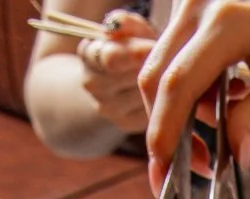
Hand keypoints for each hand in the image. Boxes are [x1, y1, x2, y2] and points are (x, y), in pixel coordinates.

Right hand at [76, 11, 156, 132]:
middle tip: (161, 61)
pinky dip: (159, 102)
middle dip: (151, 68)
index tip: (154, 47)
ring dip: (157, 85)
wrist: (120, 81)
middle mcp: (92, 83)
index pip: (111, 57)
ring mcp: (108, 108)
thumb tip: (116, 28)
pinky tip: (158, 93)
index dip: (136, 52)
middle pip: (132, 77)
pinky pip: (151, 111)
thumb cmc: (129, 49)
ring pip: (144, 95)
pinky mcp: (126, 124)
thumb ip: (124, 23)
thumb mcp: (128, 29)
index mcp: (89, 54)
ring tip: (159, 75)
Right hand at [140, 0, 249, 183]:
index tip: (164, 174)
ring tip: (225, 131)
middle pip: (157, 77)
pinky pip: (177, 61)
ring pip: (164, 71)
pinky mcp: (194, 12)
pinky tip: (228, 100)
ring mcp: (193, 4)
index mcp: (226, 21)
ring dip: (184, 112)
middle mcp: (199, 5)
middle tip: (199, 167)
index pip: (178, 84)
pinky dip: (193, 92)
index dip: (165, 133)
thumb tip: (234, 158)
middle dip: (169, 130)